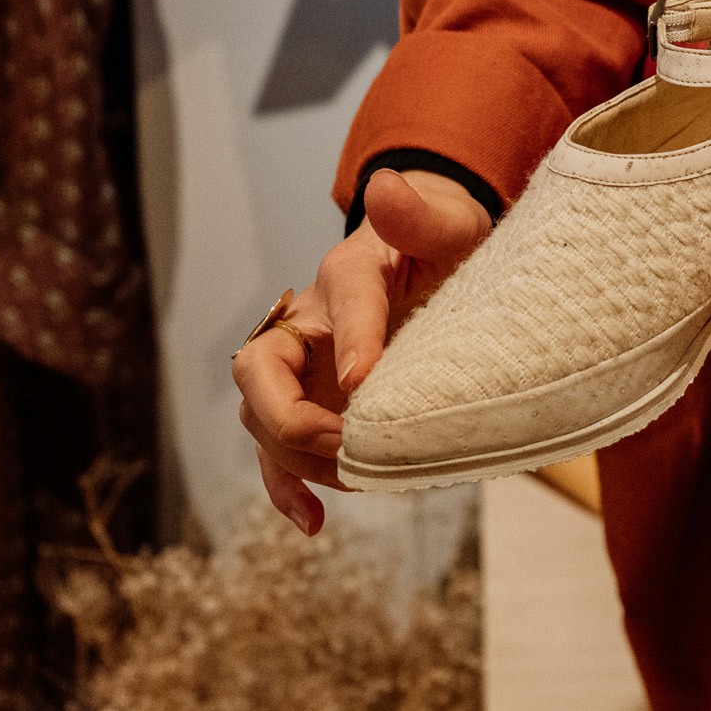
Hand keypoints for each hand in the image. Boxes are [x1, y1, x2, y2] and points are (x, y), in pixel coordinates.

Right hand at [232, 169, 490, 533]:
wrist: (433, 266)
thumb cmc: (444, 247)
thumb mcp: (449, 224)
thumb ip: (420, 215)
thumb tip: (386, 189)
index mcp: (348, 272)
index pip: (342, 301)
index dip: (353, 341)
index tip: (365, 381)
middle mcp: (308, 322)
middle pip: (261, 369)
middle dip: (292, 415)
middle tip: (344, 441)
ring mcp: (302, 371)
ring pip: (263, 419)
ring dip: (298, 458)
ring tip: (353, 480)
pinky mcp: (309, 408)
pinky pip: (279, 453)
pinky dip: (288, 488)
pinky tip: (312, 521)